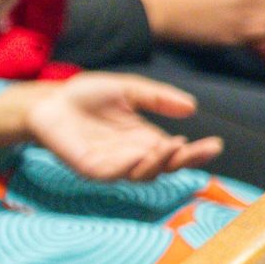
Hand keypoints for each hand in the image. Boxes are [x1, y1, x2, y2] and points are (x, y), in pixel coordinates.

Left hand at [0, 74, 222, 180]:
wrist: (48, 100)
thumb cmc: (85, 96)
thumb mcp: (128, 89)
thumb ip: (157, 97)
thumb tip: (192, 107)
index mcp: (144, 139)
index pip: (176, 152)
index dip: (196, 152)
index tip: (215, 144)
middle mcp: (132, 155)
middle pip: (166, 167)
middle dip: (186, 160)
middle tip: (201, 148)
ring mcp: (112, 165)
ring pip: (144, 174)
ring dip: (159, 162)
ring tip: (171, 146)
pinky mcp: (91, 169)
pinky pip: (114, 174)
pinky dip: (129, 166)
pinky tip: (141, 154)